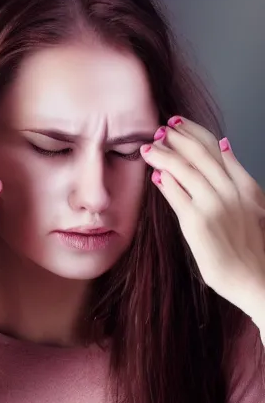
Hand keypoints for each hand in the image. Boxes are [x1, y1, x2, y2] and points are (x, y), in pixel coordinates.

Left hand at [140, 115, 264, 317]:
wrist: (258, 279)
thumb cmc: (252, 247)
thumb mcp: (253, 203)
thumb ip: (236, 175)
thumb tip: (225, 145)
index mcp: (245, 186)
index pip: (216, 148)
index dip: (194, 132)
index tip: (178, 123)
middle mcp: (231, 191)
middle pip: (199, 154)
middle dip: (177, 137)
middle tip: (159, 129)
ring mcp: (214, 206)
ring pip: (185, 170)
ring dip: (164, 155)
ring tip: (149, 147)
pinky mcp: (197, 223)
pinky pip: (177, 195)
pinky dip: (165, 182)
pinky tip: (155, 174)